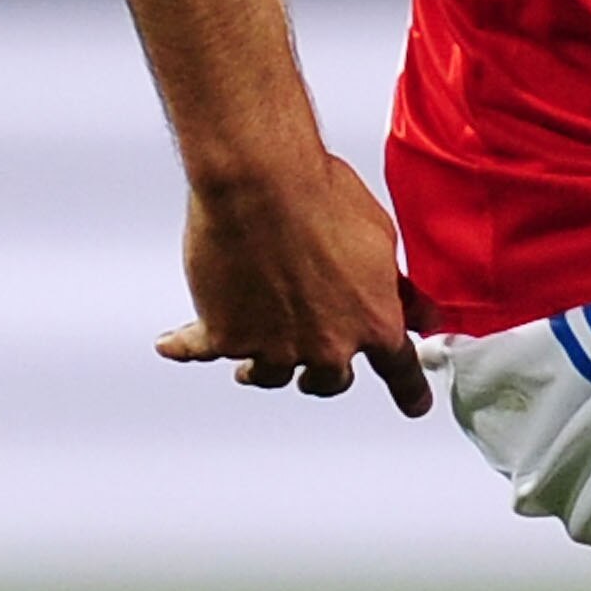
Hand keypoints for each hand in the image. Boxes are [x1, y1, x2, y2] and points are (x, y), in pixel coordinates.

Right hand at [159, 151, 432, 415]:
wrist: (260, 182)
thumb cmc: (323, 195)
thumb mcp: (380, 237)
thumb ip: (395, 284)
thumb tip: (420, 309)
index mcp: (374, 322)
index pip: (400, 368)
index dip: (410, 391)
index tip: (416, 408)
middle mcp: (326, 345)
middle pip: (329, 380)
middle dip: (321, 374)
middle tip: (311, 366)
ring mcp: (274, 346)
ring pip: (270, 374)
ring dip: (261, 369)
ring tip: (249, 367)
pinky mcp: (224, 335)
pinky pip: (202, 349)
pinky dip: (186, 345)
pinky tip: (171, 344)